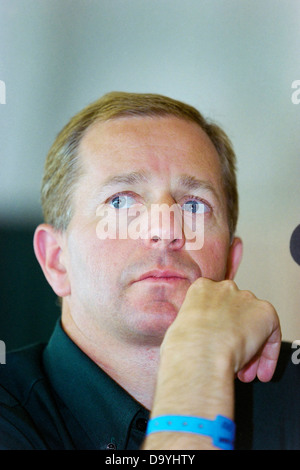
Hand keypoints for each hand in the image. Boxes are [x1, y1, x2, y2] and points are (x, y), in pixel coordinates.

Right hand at [162, 277, 280, 383]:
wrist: (198, 352)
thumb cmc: (182, 348)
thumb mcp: (178, 331)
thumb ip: (193, 328)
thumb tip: (197, 341)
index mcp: (200, 289)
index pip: (215, 306)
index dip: (219, 329)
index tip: (217, 346)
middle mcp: (224, 288)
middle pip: (237, 313)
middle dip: (236, 338)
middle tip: (233, 362)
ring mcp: (246, 298)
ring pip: (254, 324)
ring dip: (251, 349)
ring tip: (244, 373)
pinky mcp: (265, 312)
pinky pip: (271, 335)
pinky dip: (268, 355)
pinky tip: (259, 372)